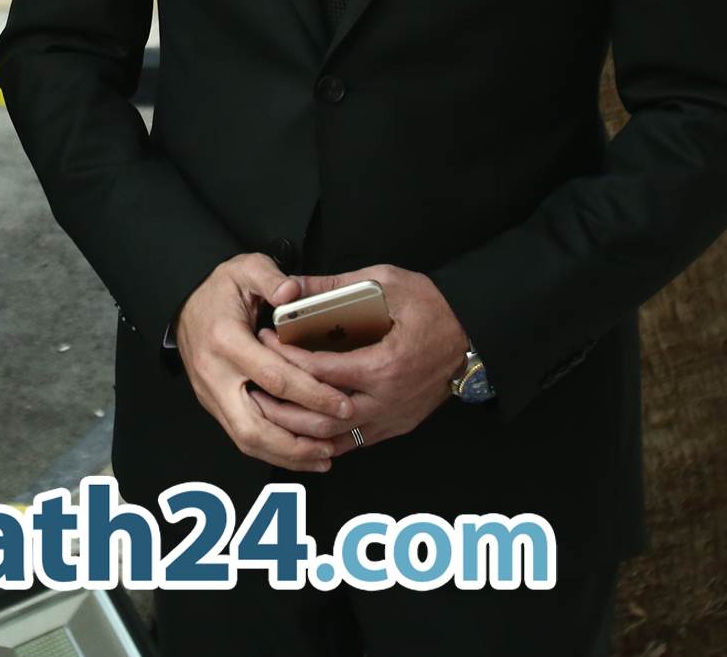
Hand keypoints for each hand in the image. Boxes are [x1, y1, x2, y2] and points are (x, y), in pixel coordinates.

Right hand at [174, 253, 352, 473]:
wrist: (184, 305)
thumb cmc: (220, 289)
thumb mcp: (244, 268)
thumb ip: (270, 278)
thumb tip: (293, 293)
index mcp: (225, 341)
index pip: (273, 377)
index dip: (311, 394)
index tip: (343, 403)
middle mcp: (215, 376)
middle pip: (256, 425)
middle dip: (298, 440)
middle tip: (335, 442)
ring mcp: (211, 396)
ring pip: (248, 440)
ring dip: (287, 455)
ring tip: (325, 457)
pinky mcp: (214, 406)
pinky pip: (243, 438)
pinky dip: (274, 453)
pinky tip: (303, 456)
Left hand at [251, 265, 467, 456]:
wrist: (473, 334)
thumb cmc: (434, 306)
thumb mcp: (386, 283)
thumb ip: (335, 287)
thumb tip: (293, 286)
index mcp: (383, 365)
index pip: (319, 370)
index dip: (284, 358)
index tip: (263, 341)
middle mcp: (386, 400)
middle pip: (320, 415)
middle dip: (281, 404)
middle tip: (253, 386)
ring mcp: (392, 418)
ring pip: (335, 438)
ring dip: (297, 429)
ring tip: (267, 412)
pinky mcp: (396, 426)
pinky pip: (354, 443)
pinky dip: (324, 441)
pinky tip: (301, 432)